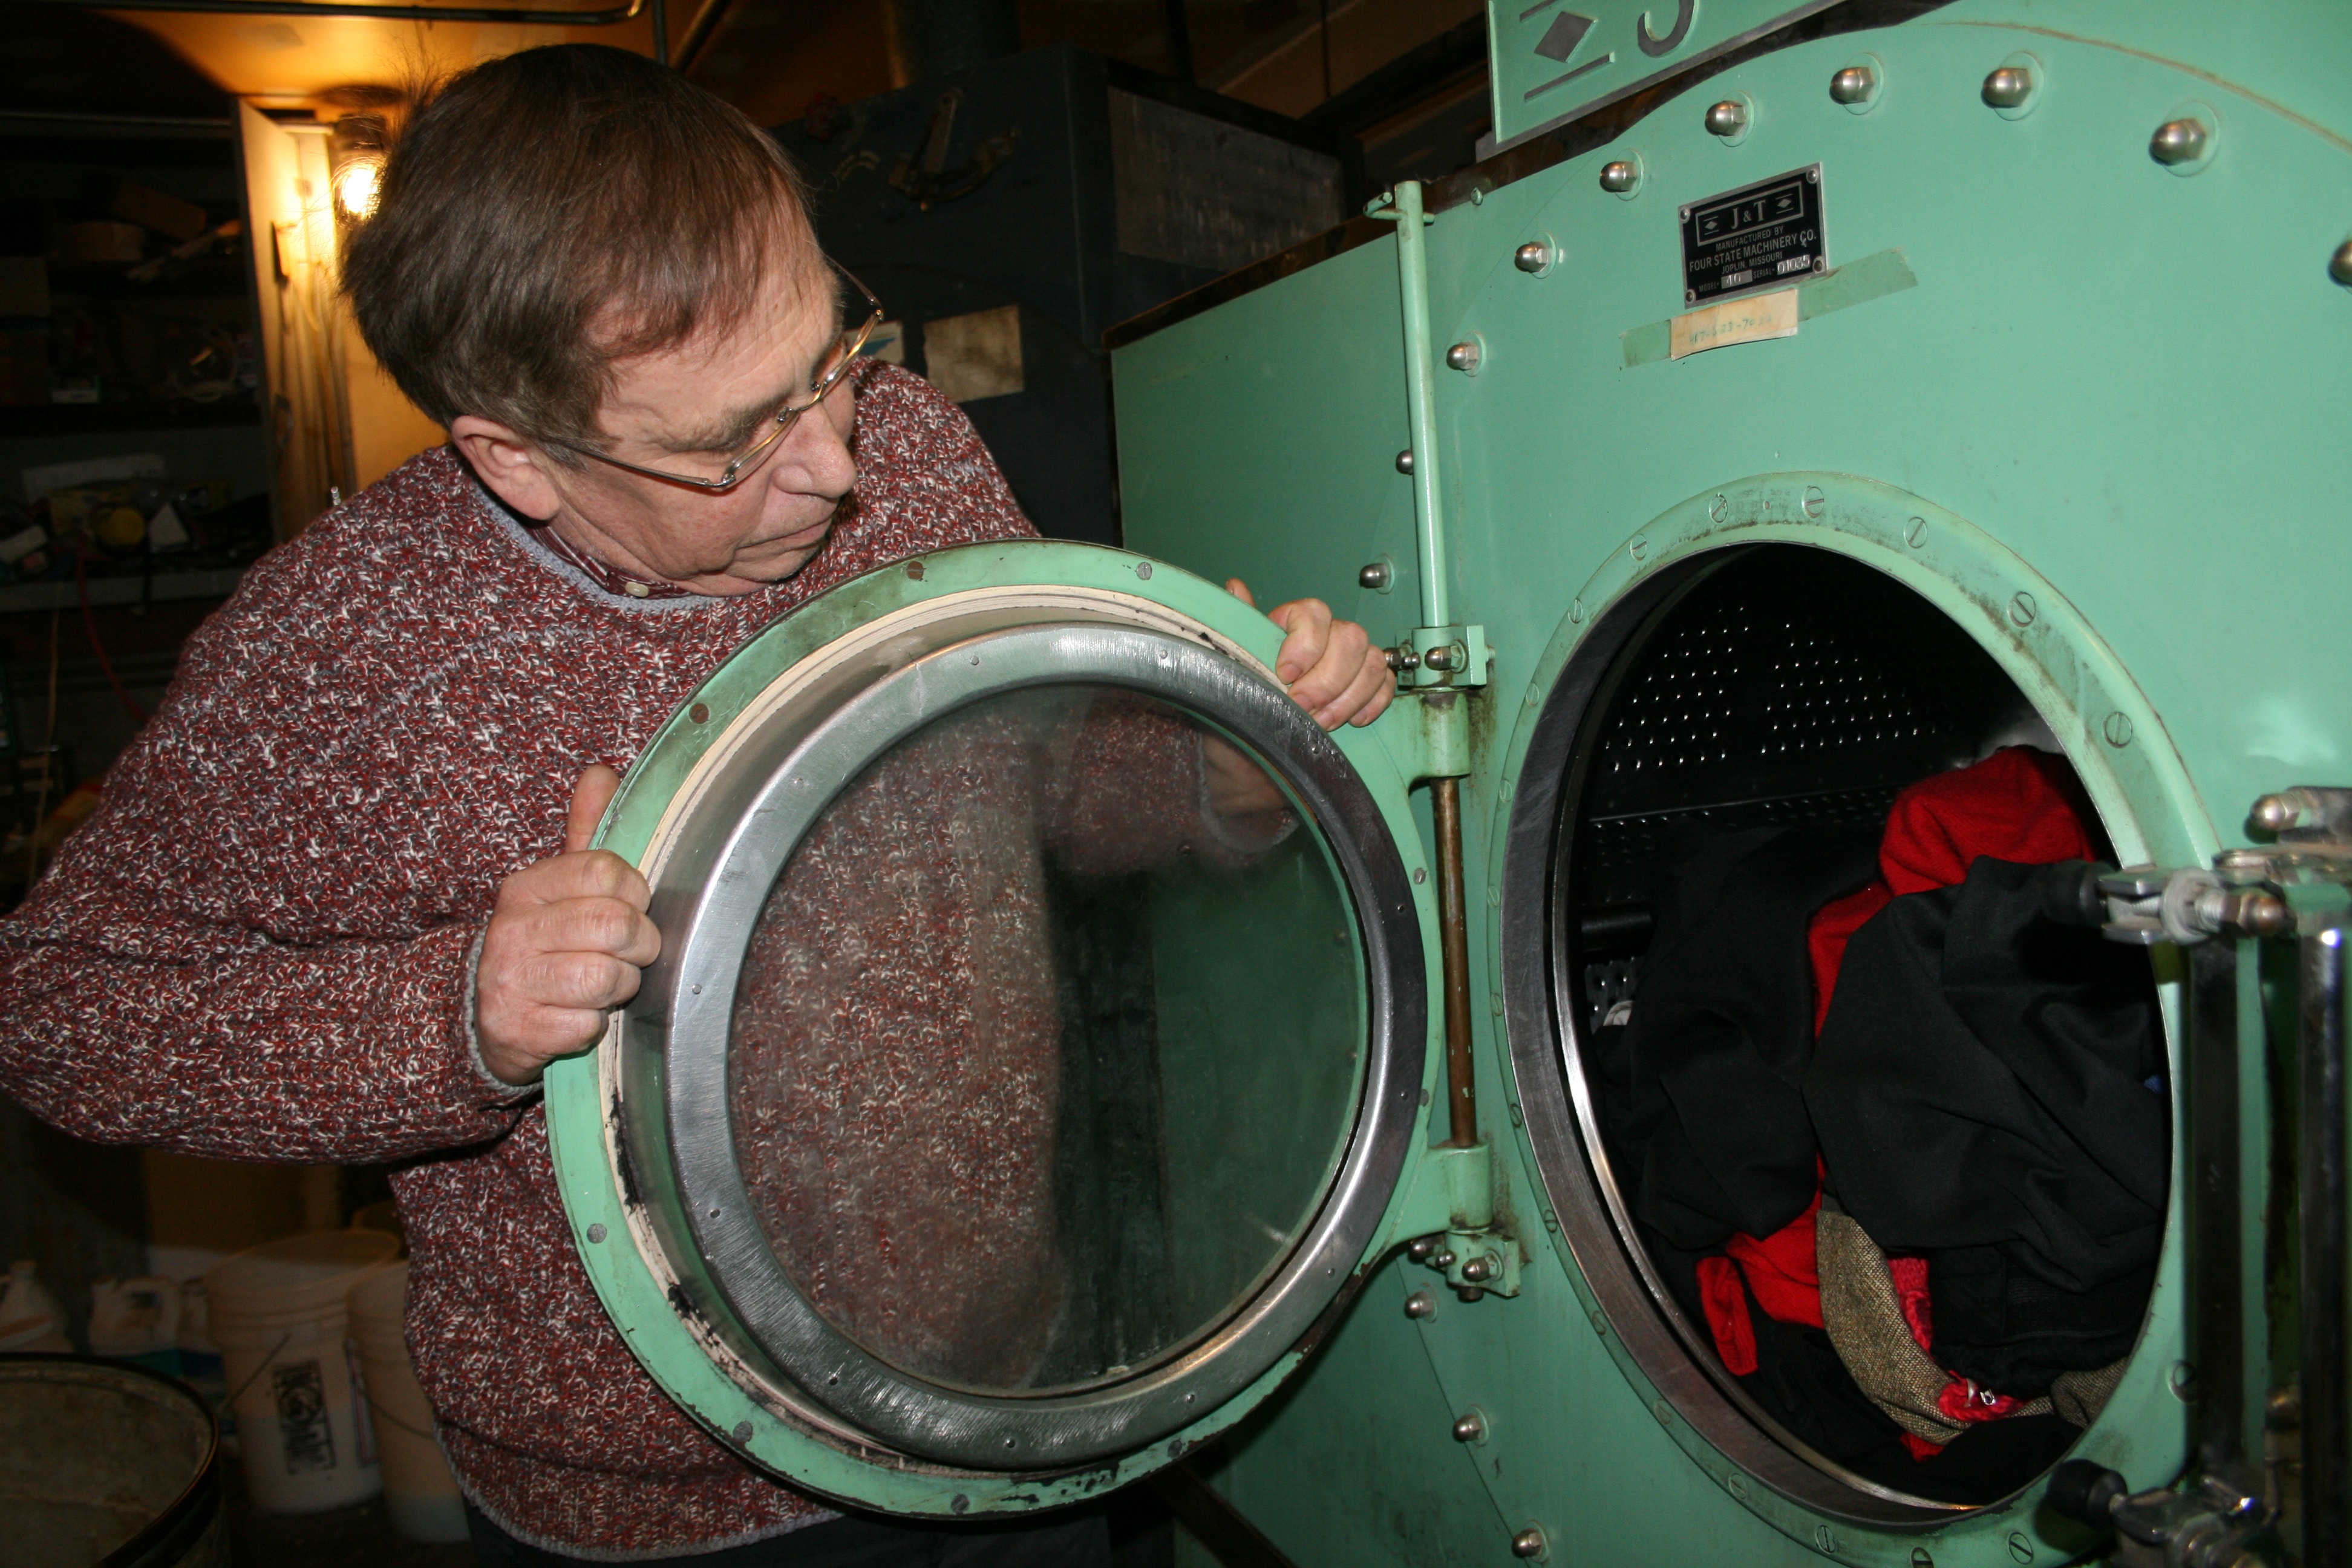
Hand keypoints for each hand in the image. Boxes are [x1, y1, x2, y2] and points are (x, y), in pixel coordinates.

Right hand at [474, 766, 661, 1085]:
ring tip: (604, 987)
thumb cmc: (542, 945)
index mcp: (527, 887)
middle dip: (640, 946)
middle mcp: (512, 930)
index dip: (636, 894)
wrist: (486, 1014)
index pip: (607, 872)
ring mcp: (509, 981)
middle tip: (630, 954)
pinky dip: (594, 1026)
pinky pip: (586, 1025)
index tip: (631, 908)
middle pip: (615, 925)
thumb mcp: (559, 887)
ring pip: (605, 978)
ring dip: (619, 988)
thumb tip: (601, 774)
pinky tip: (578, 1016)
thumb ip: (585, 833)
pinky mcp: (515, 1029)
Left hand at [1227, 579, 1394, 730]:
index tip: (1285, 674)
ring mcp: (1355, 657)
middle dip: (1326, 680)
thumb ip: (1241, 625)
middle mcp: (1331, 633)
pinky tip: (1352, 719)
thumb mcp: (1237, 659)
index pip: (1314, 613)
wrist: (1262, 723)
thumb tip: (1235, 588)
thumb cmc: (1253, 688)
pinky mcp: (1370, 681)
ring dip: (1347, 697)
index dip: (1304, 644)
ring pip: (1371, 663)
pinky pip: (1385, 683)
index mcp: (1299, 620)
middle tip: (1302, 706)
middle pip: (1350, 639)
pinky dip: (1373, 702)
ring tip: (1320, 721)